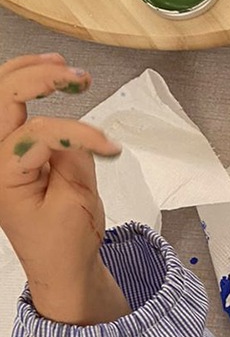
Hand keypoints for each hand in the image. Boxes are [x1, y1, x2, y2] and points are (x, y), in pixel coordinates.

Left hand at [0, 54, 127, 323]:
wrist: (60, 268)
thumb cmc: (66, 243)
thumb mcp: (77, 201)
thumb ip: (74, 157)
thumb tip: (76, 129)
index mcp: (2, 174)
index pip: (40, 131)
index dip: (80, 132)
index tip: (112, 149)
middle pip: (4, 96)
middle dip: (39, 77)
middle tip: (76, 76)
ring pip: (2, 94)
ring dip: (30, 73)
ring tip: (63, 68)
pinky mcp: (11, 150)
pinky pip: (12, 109)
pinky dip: (28, 87)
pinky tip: (50, 76)